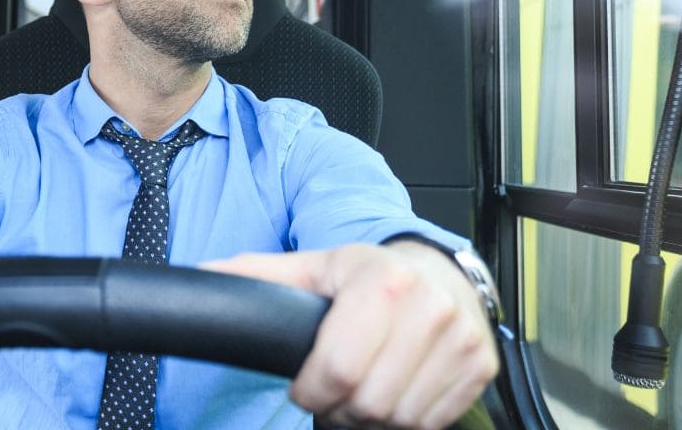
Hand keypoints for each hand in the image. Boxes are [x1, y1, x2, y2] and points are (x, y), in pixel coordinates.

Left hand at [205, 242, 497, 429]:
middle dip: (339, 408)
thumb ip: (258, 276)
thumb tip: (201, 275)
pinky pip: (432, 422)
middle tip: (332, 392)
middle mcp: (429, 307)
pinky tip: (393, 392)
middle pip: (368, 401)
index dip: (311, 389)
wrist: (439, 269)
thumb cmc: (370, 273)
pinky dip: (405, 420)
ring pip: (400, 418)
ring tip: (361, 391)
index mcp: (383, 280)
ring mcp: (460, 339)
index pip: (337, 368)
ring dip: (371, 418)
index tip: (307, 384)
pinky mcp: (479, 366)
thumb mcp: (313, 267)